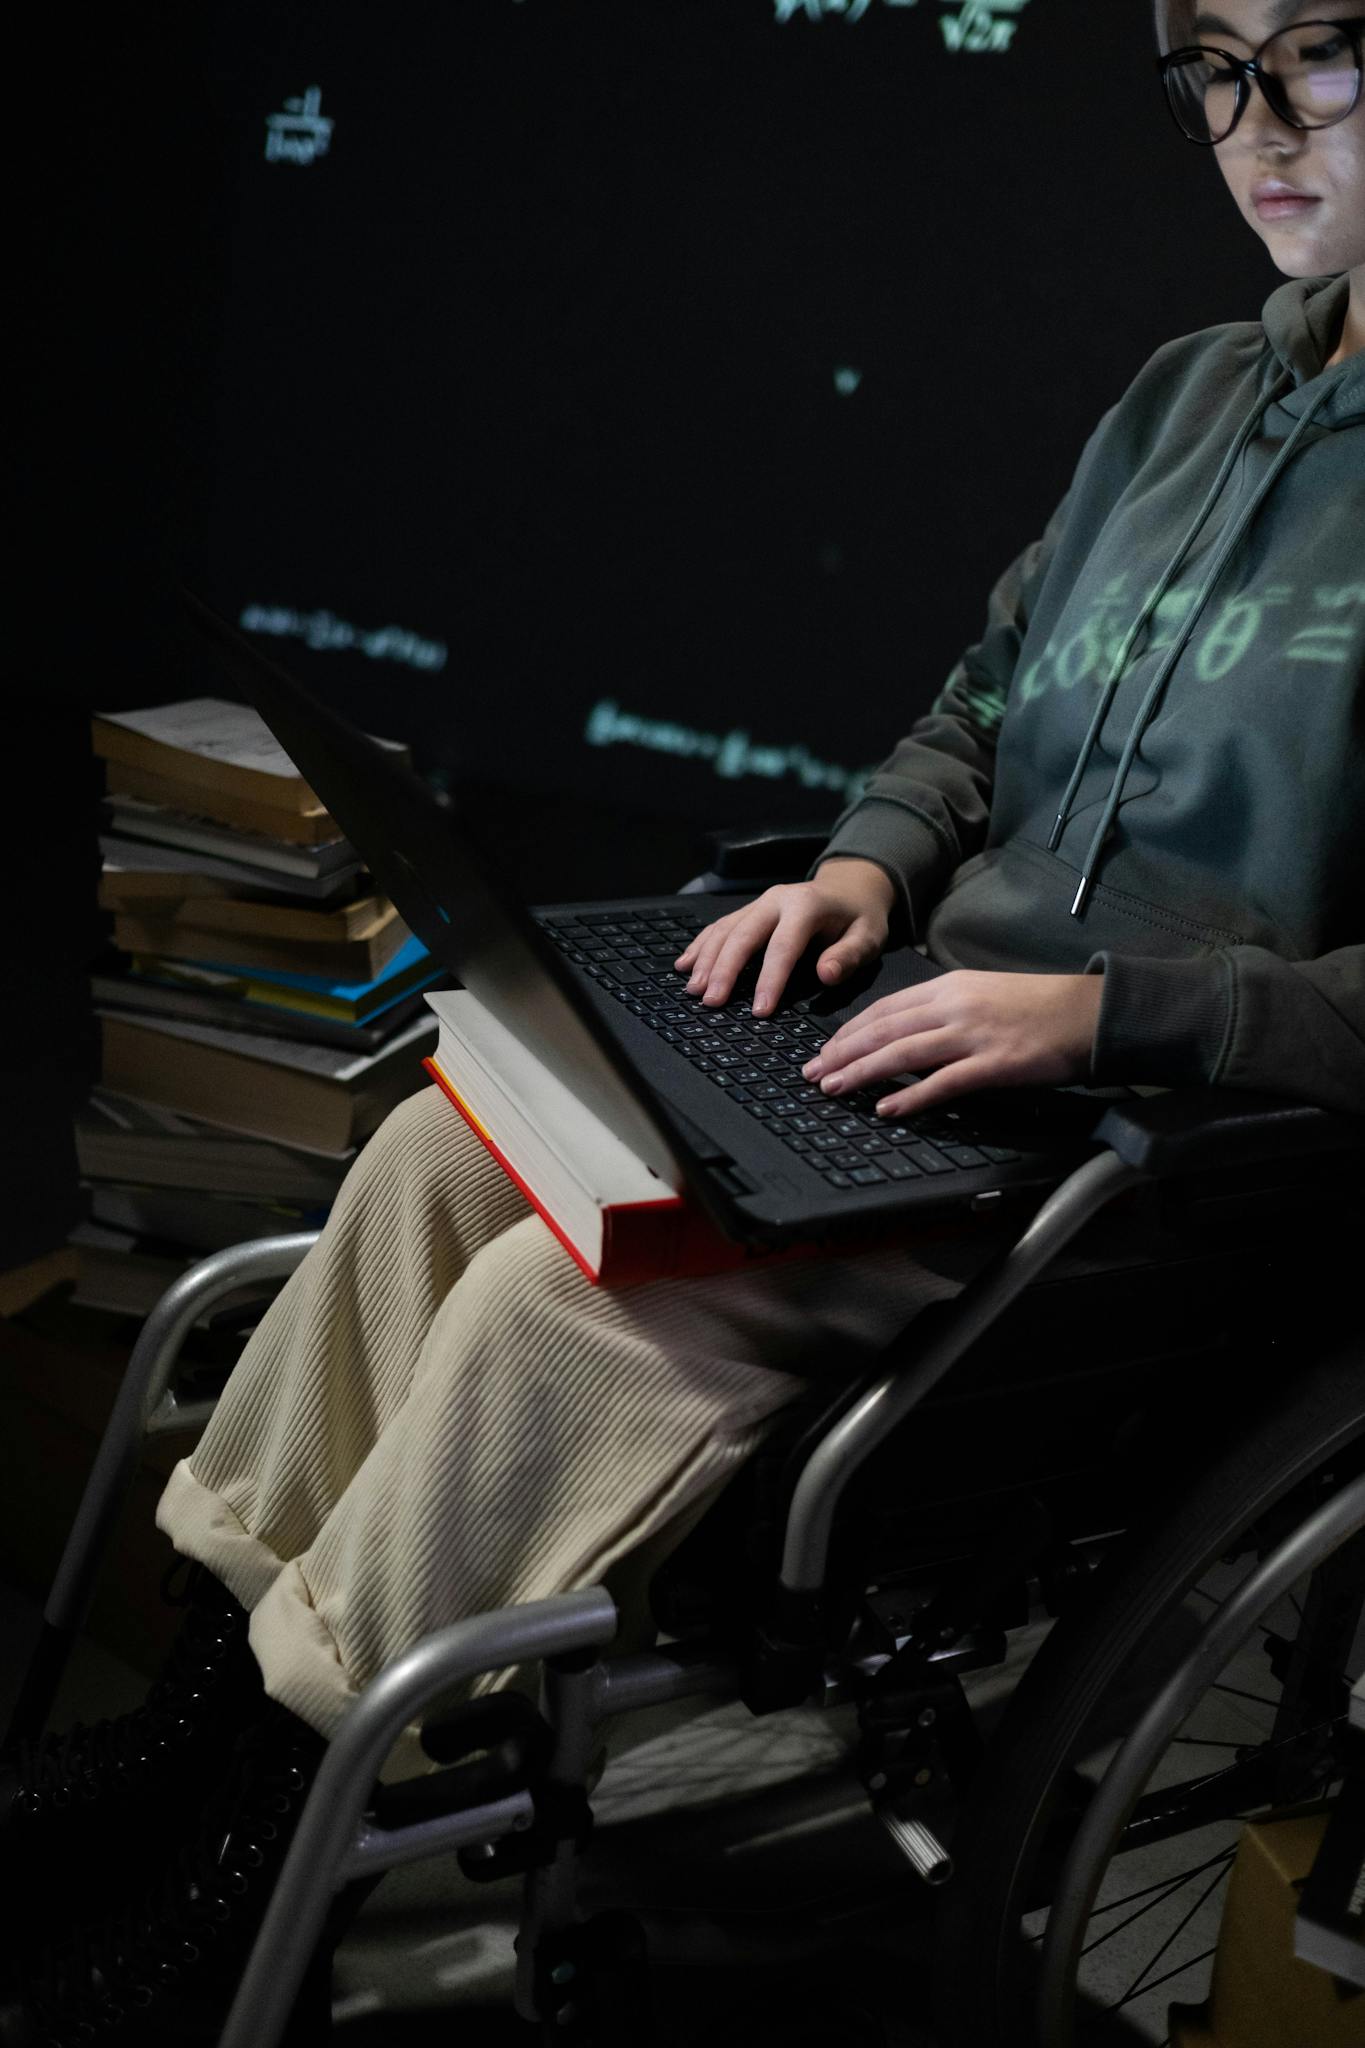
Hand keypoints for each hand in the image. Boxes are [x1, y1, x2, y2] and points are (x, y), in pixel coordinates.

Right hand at [674, 860, 896, 1015]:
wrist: (850, 888)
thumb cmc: (859, 918)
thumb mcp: (868, 937)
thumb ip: (848, 956)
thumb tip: (826, 974)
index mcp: (806, 905)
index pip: (783, 946)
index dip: (770, 979)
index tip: (760, 1010)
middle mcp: (776, 900)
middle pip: (742, 935)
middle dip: (724, 970)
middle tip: (712, 1002)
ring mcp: (759, 903)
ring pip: (724, 930)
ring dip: (706, 960)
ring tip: (694, 990)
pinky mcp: (748, 910)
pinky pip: (719, 927)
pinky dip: (700, 946)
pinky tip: (685, 965)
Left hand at [802, 970, 1104, 1115]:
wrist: (1087, 1013)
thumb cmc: (1037, 1007)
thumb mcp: (982, 993)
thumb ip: (943, 1010)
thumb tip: (906, 1032)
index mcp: (948, 987)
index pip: (884, 1008)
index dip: (849, 1031)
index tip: (824, 1049)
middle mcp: (954, 1007)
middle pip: (884, 1029)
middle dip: (842, 1052)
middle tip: (812, 1073)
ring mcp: (973, 1035)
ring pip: (903, 1053)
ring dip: (862, 1072)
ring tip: (834, 1088)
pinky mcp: (994, 1064)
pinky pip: (943, 1082)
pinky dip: (911, 1097)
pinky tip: (887, 1108)